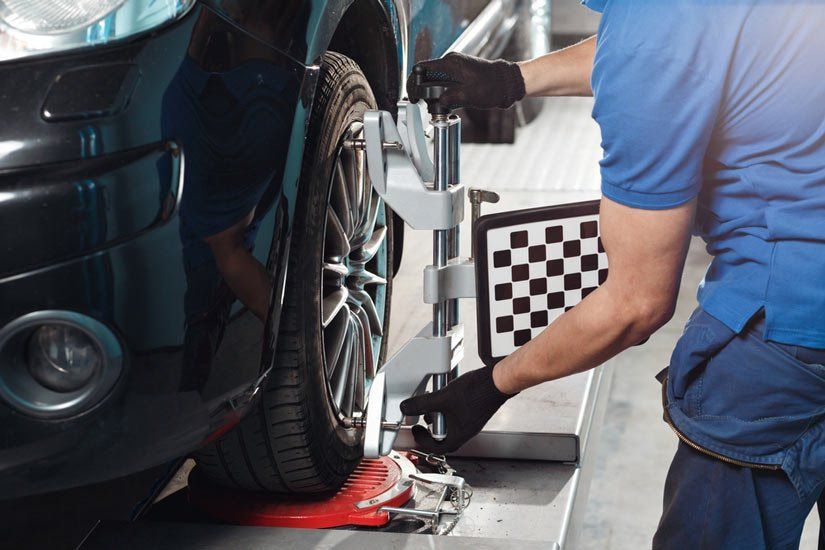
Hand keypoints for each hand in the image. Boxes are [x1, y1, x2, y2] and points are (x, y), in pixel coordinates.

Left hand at [400, 365, 515, 452]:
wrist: (497, 381)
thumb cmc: (477, 393)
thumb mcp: (442, 398)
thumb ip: (422, 404)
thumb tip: (407, 408)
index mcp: (459, 434)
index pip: (437, 447)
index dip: (423, 441)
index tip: (416, 432)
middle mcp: (466, 430)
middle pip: (443, 437)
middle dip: (430, 429)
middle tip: (422, 421)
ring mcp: (471, 421)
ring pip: (451, 424)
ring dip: (439, 417)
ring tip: (432, 405)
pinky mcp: (475, 411)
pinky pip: (458, 415)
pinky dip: (448, 409)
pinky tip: (446, 396)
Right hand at [406, 52, 525, 110]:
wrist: (508, 83)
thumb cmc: (492, 86)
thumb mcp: (467, 96)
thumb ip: (448, 99)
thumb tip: (436, 105)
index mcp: (450, 62)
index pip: (422, 68)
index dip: (414, 82)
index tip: (413, 96)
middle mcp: (451, 61)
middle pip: (427, 75)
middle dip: (424, 91)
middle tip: (424, 105)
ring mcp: (456, 67)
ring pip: (436, 80)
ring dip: (433, 94)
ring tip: (436, 107)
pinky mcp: (461, 73)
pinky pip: (445, 82)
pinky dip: (442, 92)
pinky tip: (445, 104)